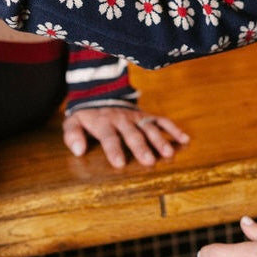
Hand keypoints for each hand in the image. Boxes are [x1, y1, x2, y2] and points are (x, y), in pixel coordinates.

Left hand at [63, 104, 189, 170]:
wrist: (100, 92)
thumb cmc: (87, 116)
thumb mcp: (73, 121)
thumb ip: (72, 135)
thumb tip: (78, 151)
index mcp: (104, 122)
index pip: (109, 137)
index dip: (114, 150)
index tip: (119, 164)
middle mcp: (122, 119)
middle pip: (133, 134)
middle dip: (141, 148)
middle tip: (149, 161)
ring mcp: (136, 117)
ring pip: (149, 128)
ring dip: (159, 141)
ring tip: (168, 154)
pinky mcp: (146, 115)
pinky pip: (162, 121)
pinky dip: (173, 129)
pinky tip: (184, 139)